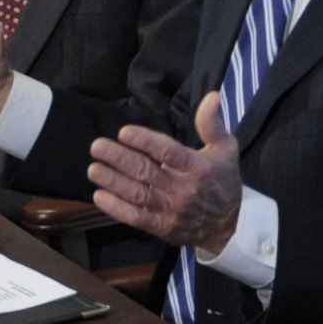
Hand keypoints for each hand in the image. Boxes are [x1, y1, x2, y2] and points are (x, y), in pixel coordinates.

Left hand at [89, 93, 243, 255]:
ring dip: (113, 182)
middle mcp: (183, 190)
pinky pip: (136, 218)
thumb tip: (212, 96)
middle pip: (147, 173)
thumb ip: (212, 123)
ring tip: (93, 169)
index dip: (145, 142)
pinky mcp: (162, 227)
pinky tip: (99, 196)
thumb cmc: (223, 180)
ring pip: (138, 195)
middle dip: (119, 159)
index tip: (124, 132)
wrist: (229, 225)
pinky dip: (117, 208)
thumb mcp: (226, 149)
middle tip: (97, 147)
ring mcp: (172, 211)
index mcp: (198, 168)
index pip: (168, 152)